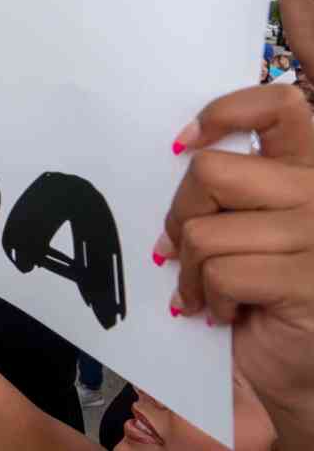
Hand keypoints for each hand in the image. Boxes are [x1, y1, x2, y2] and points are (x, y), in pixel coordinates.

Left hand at [158, 85, 313, 441]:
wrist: (295, 375)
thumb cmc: (263, 297)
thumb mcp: (249, 227)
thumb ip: (232, 187)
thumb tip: (181, 153)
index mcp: (312, 171)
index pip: (279, 104)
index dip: (223, 112)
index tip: (184, 144)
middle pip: (211, 171)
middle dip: (180, 214)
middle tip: (179, 249)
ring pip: (204, 229)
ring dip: (188, 269)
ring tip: (203, 292)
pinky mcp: (307, 280)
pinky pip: (219, 271)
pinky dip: (205, 297)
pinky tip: (222, 314)